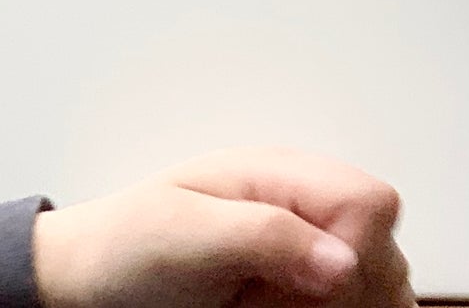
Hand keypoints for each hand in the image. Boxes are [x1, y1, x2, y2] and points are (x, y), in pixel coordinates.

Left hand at [32, 148, 411, 307]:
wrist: (84, 282)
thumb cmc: (124, 246)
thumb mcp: (184, 232)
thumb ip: (266, 234)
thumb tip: (343, 260)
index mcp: (284, 174)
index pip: (371, 202)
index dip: (357, 251)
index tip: (313, 292)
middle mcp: (306, 205)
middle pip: (384, 244)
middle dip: (352, 289)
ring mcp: (306, 247)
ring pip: (380, 276)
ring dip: (345, 306)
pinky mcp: (298, 285)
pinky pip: (349, 300)